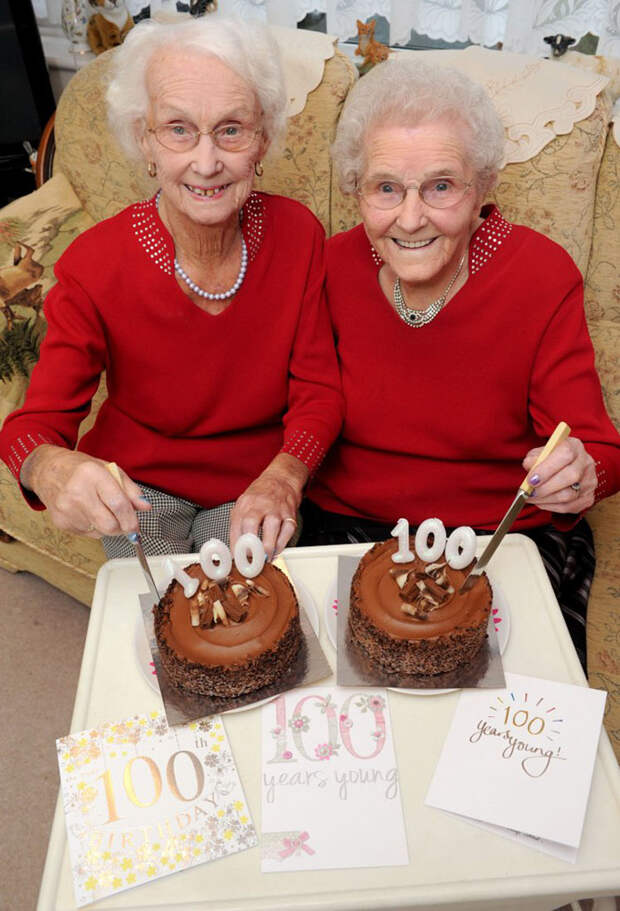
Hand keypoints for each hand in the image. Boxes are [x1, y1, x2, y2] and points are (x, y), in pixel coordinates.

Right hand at [20, 445, 150, 536]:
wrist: (47, 471)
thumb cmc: (80, 469)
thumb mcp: (109, 470)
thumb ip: (130, 489)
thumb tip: (145, 506)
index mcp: (92, 474)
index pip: (118, 504)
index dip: (131, 519)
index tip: (136, 526)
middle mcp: (78, 492)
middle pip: (109, 524)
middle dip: (122, 528)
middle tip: (124, 523)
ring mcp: (67, 509)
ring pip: (100, 532)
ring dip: (108, 527)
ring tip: (101, 510)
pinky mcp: (61, 522)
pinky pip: (88, 534)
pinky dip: (94, 527)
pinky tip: (88, 513)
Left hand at [229, 454, 308, 559]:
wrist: (282, 479)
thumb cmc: (262, 494)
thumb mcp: (244, 504)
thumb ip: (239, 524)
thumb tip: (236, 549)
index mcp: (245, 503)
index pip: (236, 525)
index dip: (235, 544)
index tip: (237, 558)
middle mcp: (259, 504)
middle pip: (251, 523)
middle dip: (251, 544)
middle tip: (251, 559)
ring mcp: (276, 508)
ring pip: (272, 528)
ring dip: (268, 547)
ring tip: (265, 558)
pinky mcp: (290, 514)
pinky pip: (287, 531)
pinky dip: (282, 544)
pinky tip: (277, 550)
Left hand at [522, 436, 595, 513]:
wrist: (565, 468)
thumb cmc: (551, 460)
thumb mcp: (541, 453)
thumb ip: (534, 458)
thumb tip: (529, 465)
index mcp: (575, 446)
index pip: (565, 455)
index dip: (547, 469)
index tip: (531, 479)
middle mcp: (586, 463)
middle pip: (570, 477)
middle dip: (545, 487)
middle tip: (529, 492)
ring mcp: (590, 481)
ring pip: (569, 495)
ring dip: (545, 499)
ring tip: (531, 497)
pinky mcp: (588, 498)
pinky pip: (568, 507)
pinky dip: (551, 506)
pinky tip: (541, 501)